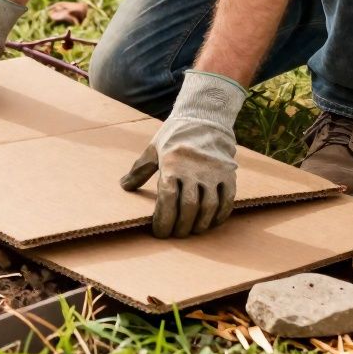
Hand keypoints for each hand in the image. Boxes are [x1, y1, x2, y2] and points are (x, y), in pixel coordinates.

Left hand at [120, 71, 244, 237]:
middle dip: (181, 226)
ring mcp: (213, 172)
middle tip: (175, 235)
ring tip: (192, 231)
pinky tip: (211, 222)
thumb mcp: (153, 149)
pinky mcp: (228, 174)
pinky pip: (227, 200)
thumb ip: (139, 170)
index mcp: (172, 164)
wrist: (205, 118)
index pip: (167, 198)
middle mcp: (193, 170)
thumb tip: (124, 186)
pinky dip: (220, 216)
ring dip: (200, 224)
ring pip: (209, 207)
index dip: (164, 219)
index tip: (159, 232)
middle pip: (189, 207)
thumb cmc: (175, 135)